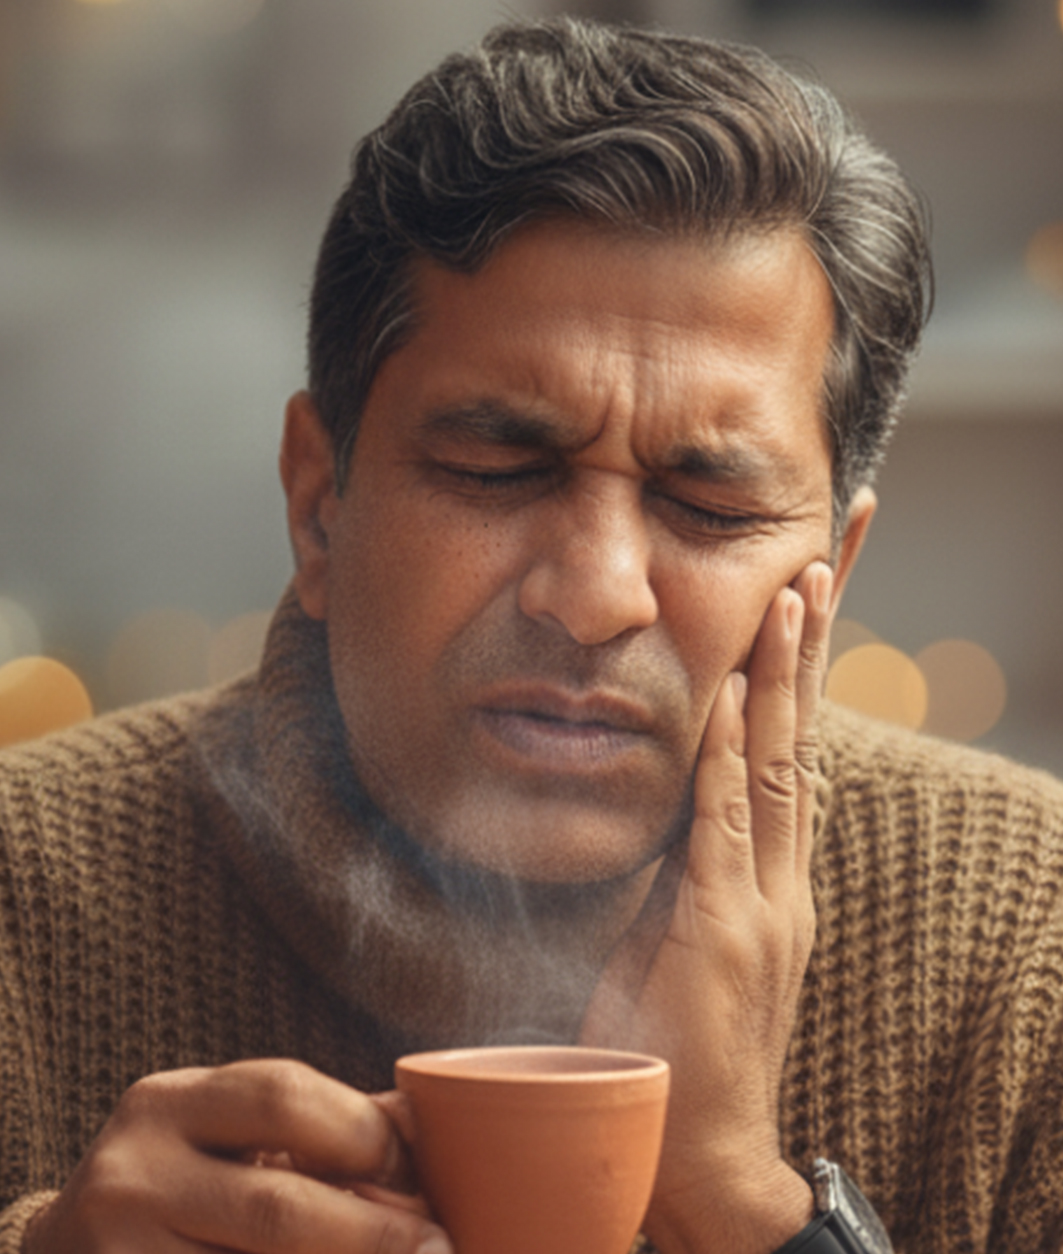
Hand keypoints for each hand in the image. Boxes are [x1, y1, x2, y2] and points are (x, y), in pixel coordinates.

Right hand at [24, 1059, 451, 1253]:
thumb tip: (428, 1125)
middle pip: (278, 1207)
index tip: (416, 1172)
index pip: (283, 1096)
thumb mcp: (224, 1132)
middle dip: (372, 1233)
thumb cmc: (179, 1180)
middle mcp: (133, 1176)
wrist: (65, 1251)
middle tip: (439, 1246)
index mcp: (167, 1103)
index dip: (366, 1134)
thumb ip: (316, 1124)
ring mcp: (122, 1253)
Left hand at [580, 561, 834, 1253]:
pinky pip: (722, 823)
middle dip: (814, 641)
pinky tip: (725, 694)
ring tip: (796, 590)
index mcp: (771, 869)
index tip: (813, 590)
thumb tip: (681, 800)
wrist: (699, 1152)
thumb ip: (692, 863)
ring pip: (775, 763)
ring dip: (781, 674)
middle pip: (800, 733)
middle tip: (828, 550)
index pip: (792, 745)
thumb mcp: (685, 934)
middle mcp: (780, 872)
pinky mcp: (721, 930)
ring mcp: (760, 900)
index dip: (802, 668)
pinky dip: (724, 754)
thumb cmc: (683, 1043)